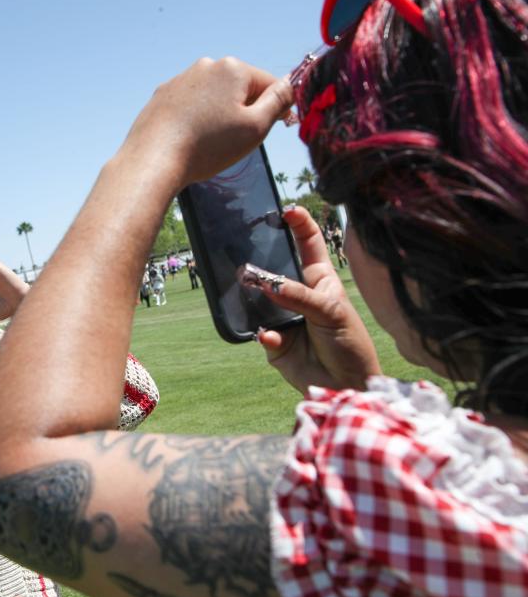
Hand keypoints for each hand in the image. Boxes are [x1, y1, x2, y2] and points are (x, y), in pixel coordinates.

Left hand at [118, 57, 293, 188]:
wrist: (153, 160)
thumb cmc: (207, 146)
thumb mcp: (256, 127)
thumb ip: (278, 101)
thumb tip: (291, 83)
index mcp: (232, 68)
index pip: (269, 83)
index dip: (278, 107)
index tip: (278, 127)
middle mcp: (205, 66)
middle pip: (239, 89)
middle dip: (245, 112)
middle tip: (236, 142)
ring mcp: (179, 80)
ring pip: (213, 98)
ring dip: (219, 116)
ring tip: (210, 144)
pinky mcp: (161, 97)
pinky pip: (189, 107)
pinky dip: (195, 121)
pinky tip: (190, 141)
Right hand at [246, 206, 380, 392]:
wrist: (346, 386)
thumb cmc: (350, 344)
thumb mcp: (332, 312)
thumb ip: (300, 296)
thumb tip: (268, 283)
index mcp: (319, 280)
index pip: (308, 245)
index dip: (299, 225)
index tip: (287, 210)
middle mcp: (298, 295)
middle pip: (275, 269)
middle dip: (259, 261)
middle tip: (245, 253)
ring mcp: (283, 317)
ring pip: (260, 300)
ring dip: (254, 296)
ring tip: (249, 289)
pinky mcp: (273, 342)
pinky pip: (261, 332)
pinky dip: (266, 334)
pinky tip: (273, 337)